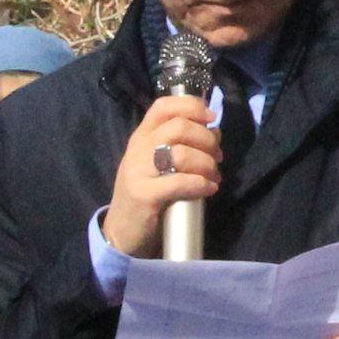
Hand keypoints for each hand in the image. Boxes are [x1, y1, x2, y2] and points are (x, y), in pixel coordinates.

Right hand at [103, 93, 222, 259]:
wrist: (121, 231)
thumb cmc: (147, 195)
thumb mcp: (157, 164)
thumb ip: (178, 145)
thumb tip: (213, 133)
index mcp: (142, 136)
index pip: (163, 106)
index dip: (192, 107)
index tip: (211, 119)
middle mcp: (138, 149)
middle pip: (179, 127)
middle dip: (207, 139)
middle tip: (217, 156)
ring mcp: (138, 171)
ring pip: (182, 153)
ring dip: (207, 164)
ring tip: (214, 176)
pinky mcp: (144, 195)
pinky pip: (180, 182)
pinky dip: (201, 184)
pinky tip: (209, 189)